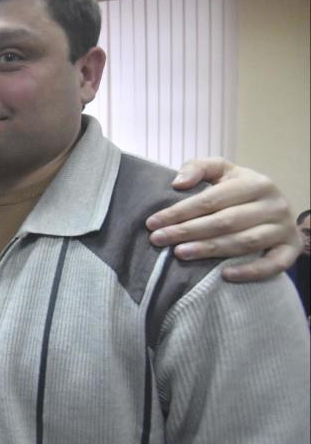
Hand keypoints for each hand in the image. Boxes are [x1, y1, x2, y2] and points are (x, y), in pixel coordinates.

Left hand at [146, 158, 298, 281]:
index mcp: (255, 183)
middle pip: (225, 221)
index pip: (211, 200)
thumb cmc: (238, 191)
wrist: (274, 209)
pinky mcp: (290, 249)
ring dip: (210, 250)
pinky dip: (251, 272)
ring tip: (180, 254)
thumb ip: (198, 168)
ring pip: (244, 242)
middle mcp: (273, 204)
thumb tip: (178, 183)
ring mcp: (284, 228)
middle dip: (187, 231)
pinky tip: (224, 276)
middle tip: (158, 240)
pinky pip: (274, 265)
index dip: (180, 212)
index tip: (152, 223)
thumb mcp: (221, 172)